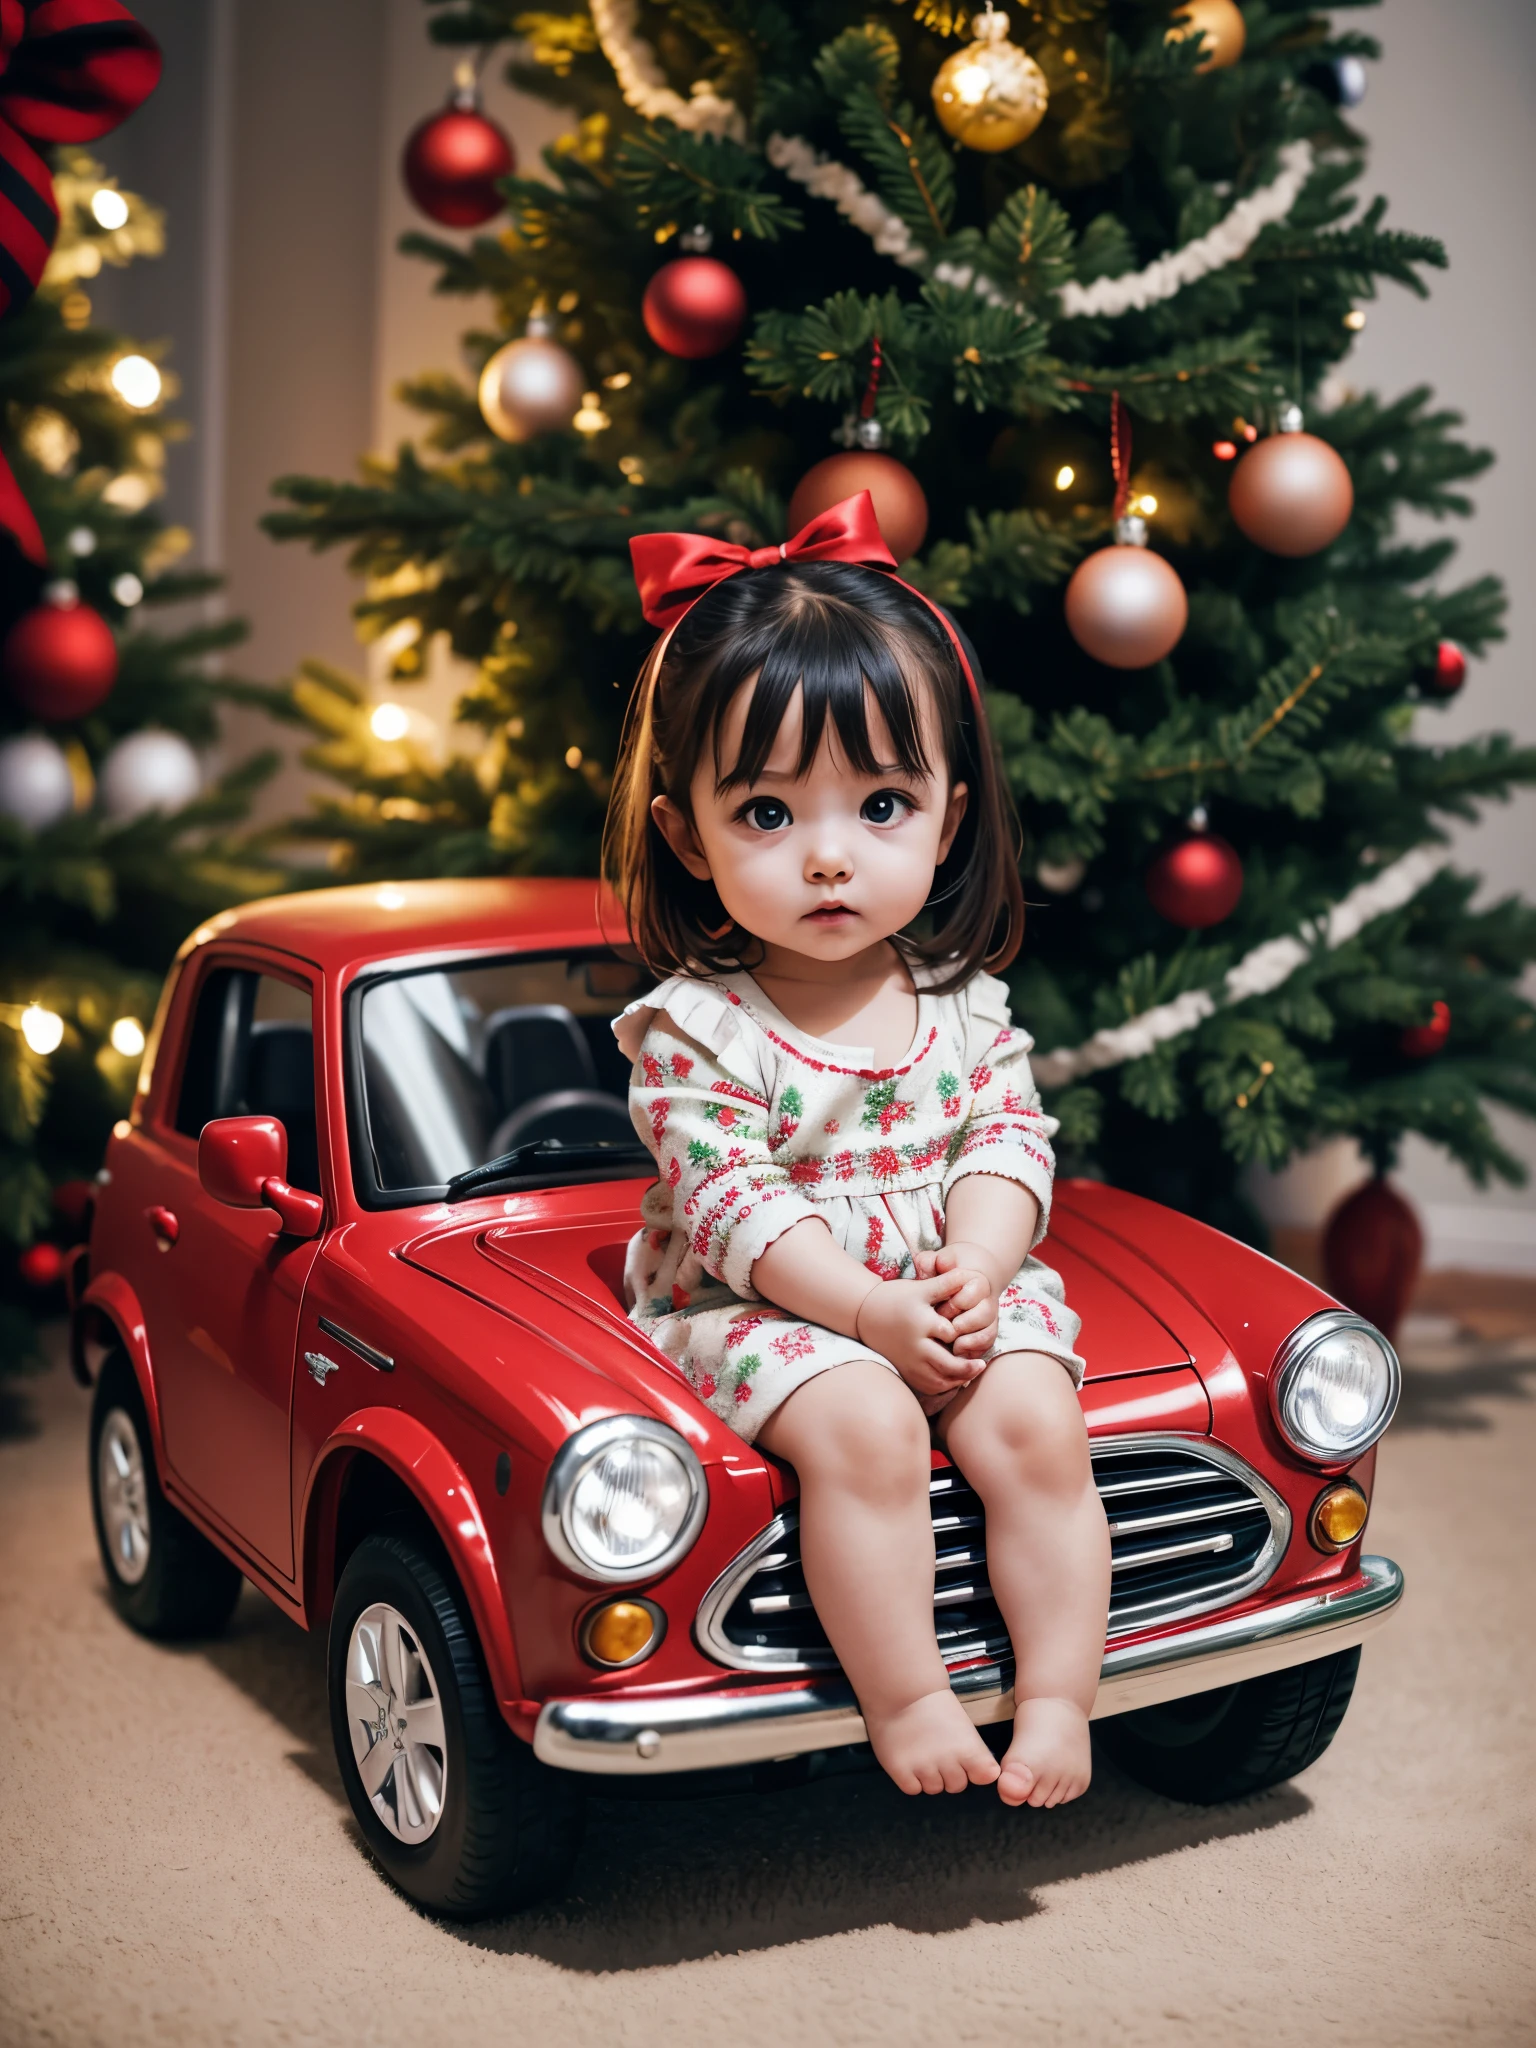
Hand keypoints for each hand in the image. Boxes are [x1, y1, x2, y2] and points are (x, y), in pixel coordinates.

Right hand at [854, 1276, 985, 1399]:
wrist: (864, 1314)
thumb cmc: (895, 1297)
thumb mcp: (921, 1288)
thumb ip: (946, 1284)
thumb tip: (970, 1274)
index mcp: (922, 1323)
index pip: (951, 1334)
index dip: (963, 1335)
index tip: (973, 1335)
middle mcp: (915, 1346)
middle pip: (947, 1365)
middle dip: (967, 1368)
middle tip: (981, 1365)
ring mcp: (908, 1362)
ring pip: (938, 1381)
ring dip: (956, 1380)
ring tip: (969, 1373)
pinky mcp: (904, 1371)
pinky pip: (926, 1387)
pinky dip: (942, 1386)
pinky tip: (951, 1379)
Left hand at [914, 1244, 998, 1359]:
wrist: (967, 1272)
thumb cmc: (947, 1267)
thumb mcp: (937, 1259)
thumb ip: (930, 1261)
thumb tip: (927, 1271)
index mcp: (978, 1280)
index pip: (971, 1295)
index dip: (954, 1303)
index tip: (939, 1305)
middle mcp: (988, 1299)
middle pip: (983, 1315)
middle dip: (961, 1324)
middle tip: (943, 1327)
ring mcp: (990, 1317)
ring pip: (988, 1333)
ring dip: (969, 1341)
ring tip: (951, 1345)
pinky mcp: (987, 1331)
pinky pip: (987, 1345)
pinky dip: (973, 1352)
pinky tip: (957, 1352)